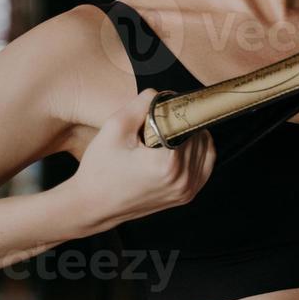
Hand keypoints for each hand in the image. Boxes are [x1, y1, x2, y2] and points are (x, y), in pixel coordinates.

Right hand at [68, 89, 216, 234]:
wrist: (93, 205)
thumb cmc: (99, 169)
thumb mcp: (115, 127)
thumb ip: (142, 103)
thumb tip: (164, 94)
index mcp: (167, 163)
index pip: (187, 120)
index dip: (175, 109)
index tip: (161, 108)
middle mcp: (183, 179)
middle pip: (196, 133)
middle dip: (179, 123)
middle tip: (155, 125)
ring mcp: (187, 190)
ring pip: (204, 146)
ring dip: (188, 136)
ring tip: (161, 139)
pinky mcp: (187, 195)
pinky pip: (205, 163)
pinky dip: (195, 151)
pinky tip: (176, 147)